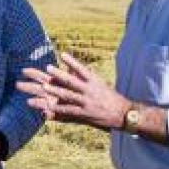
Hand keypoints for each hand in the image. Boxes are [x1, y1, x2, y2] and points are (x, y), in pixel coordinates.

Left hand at [15, 52, 130, 130]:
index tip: (62, 54)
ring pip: (68, 95)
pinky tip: (48, 107)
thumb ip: (88, 79)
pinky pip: (69, 110)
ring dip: (55, 90)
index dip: (72, 62)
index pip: (82, 69)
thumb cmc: (112, 98)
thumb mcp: (101, 85)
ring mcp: (86, 102)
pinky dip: (58, 109)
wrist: (124, 114)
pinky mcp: (85, 113)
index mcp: (95, 81)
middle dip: (59, 74)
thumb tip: (76, 70)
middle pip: (72, 81)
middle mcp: (90, 90)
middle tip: (48, 67)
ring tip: (44, 86)